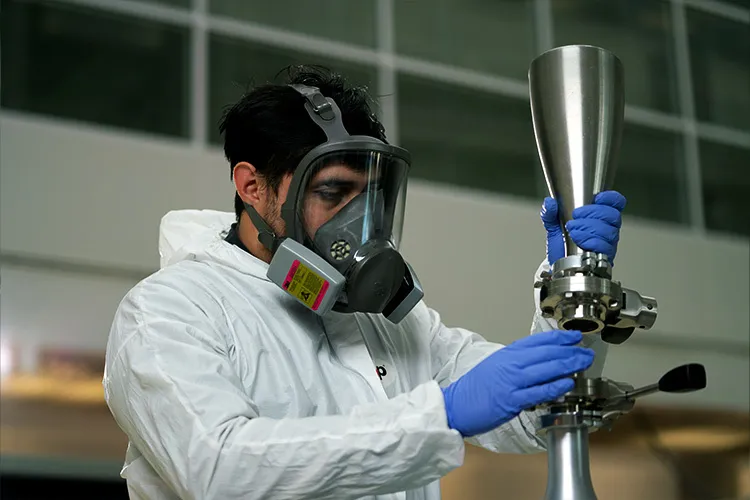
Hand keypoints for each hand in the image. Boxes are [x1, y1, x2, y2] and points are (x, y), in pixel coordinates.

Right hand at [441, 330, 594, 437]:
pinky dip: (555, 387)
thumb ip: (516, 362)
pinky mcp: (511, 400)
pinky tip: (567, 383)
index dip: (558, 338)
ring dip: (568, 365)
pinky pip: (538, 392)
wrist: (456, 406)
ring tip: (583, 363)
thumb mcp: (495, 365)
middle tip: (585, 351)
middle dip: (569, 351)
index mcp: (506, 354)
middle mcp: (510, 364)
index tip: (574, 337)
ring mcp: (511, 382)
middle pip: (546, 353)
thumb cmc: (474, 389)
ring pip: (546, 369)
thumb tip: (539, 361)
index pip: (537, 341)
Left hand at [540, 191, 626, 266]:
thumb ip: (550, 212)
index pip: (616, 203)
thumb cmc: (562, 245)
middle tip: (576, 216)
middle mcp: (607, 229)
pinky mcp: (605, 257)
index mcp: (599, 217)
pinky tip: (579, 240)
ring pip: (609, 231)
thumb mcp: (554, 225)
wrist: (559, 265)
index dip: (610, 198)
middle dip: (593, 213)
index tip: (597, 198)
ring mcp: (608, 243)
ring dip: (588, 228)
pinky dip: (591, 242)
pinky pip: (605, 247)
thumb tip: (549, 203)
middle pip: (612, 215)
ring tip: (573, 230)